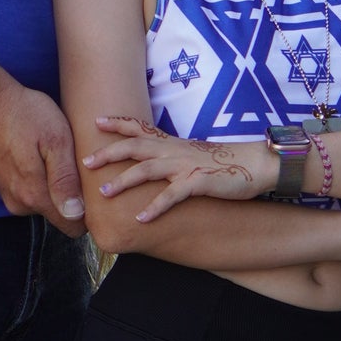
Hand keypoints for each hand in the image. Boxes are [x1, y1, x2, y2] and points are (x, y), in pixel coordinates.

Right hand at [0, 80, 86, 233]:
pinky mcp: (2, 184)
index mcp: (35, 196)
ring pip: (44, 201)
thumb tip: (76, 215)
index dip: (88, 210)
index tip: (91, 184)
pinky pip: (30, 191)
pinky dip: (39, 177)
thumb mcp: (55, 140)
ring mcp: (8, 195)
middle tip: (73, 159)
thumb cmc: (24, 114)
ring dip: (54, 183)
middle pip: (59, 214)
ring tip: (54, 152)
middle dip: (71, 193)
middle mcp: (19, 203)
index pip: (72, 227)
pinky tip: (39, 152)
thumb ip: (65, 180)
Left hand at [85, 115, 266, 221]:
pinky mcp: (198, 182)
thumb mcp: (191, 156)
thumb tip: (151, 168)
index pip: (140, 128)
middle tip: (86, 161)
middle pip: (135, 147)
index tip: (96, 120)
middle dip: (109, 153)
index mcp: (172, 143)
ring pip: (147, 170)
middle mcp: (174, 150)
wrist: (254, 164)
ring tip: (103, 193)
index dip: (118, 123)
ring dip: (123, 181)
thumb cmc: (222, 163)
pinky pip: (172, 196)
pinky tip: (141, 219)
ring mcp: (185, 166)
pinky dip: (155, 207)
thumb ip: (170, 159)